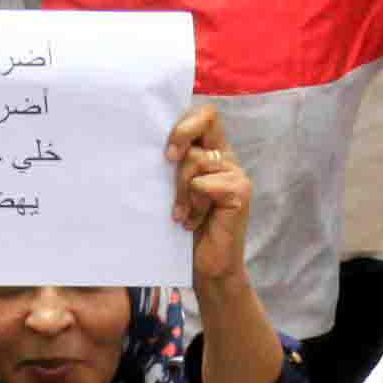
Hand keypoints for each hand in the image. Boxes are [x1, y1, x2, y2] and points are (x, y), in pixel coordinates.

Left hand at [170, 104, 250, 285]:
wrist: (208, 268)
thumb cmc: (187, 229)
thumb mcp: (175, 191)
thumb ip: (173, 166)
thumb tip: (142, 144)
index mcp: (213, 153)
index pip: (205, 115)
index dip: (185, 121)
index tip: (165, 148)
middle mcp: (227, 158)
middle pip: (206, 119)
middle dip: (180, 136)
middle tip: (167, 160)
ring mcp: (236, 174)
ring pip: (195, 159)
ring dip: (180, 189)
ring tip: (182, 214)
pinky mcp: (240, 192)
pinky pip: (203, 184)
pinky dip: (193, 205)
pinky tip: (194, 222)